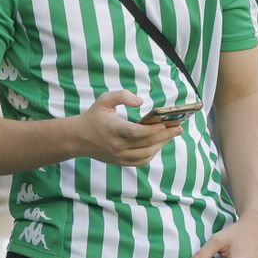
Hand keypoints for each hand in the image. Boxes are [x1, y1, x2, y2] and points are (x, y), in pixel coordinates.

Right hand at [66, 90, 183, 167]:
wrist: (78, 138)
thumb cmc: (93, 116)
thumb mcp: (104, 100)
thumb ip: (123, 96)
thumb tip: (141, 102)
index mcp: (113, 129)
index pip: (138, 132)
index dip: (155, 129)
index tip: (167, 122)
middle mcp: (117, 145)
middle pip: (147, 143)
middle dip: (166, 135)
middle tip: (179, 128)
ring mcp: (119, 156)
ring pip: (146, 154)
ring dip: (161, 145)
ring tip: (170, 135)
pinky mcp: (120, 162)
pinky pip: (141, 161)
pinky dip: (152, 154)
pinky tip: (158, 145)